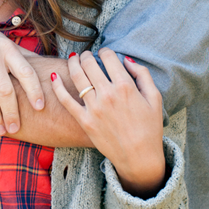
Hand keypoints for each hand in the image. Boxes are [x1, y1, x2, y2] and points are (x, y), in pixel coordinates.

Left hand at [50, 48, 165, 198]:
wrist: (139, 157)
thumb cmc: (150, 128)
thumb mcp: (155, 98)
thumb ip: (142, 75)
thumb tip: (126, 59)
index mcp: (126, 86)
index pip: (109, 58)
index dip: (105, 51)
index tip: (104, 53)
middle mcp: (107, 94)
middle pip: (90, 64)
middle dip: (87, 55)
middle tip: (86, 55)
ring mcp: (93, 108)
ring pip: (77, 77)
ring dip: (73, 63)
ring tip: (74, 59)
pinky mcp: (84, 121)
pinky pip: (66, 100)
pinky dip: (57, 86)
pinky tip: (54, 76)